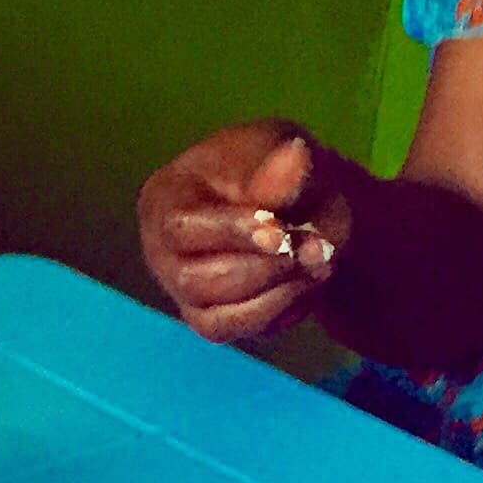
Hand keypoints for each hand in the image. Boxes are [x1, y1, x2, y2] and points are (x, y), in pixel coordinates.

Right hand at [139, 122, 358, 343]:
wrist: (298, 199)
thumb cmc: (275, 168)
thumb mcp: (284, 151)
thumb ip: (286, 165)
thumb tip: (296, 159)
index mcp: (165, 198)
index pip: (180, 228)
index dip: (230, 233)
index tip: (281, 231)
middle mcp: (162, 252)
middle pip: (194, 281)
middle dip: (261, 269)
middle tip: (316, 248)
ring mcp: (183, 292)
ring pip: (215, 318)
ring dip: (276, 294)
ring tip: (320, 262)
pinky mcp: (212, 319)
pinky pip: (241, 331)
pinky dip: (280, 311)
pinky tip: (307, 281)